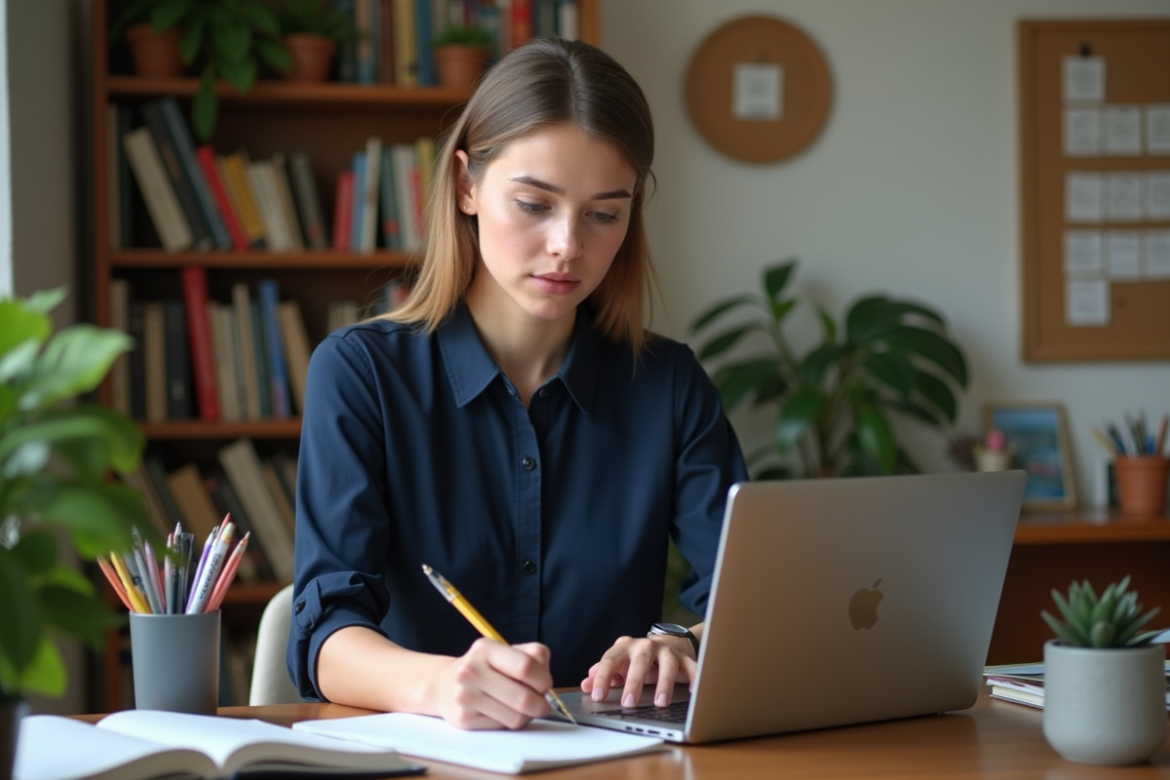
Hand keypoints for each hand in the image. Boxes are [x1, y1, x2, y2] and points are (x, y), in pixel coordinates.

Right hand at [433, 638, 552, 729]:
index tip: (545, 684)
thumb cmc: (485, 667)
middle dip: (541, 704)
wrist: (444, 684)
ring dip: (527, 715)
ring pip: (516, 718)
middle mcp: (471, 671)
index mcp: (486, 649)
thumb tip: (546, 681)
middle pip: (524, 698)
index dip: (543, 679)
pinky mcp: (463, 719)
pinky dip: (510, 722)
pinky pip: (502, 727)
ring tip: (521, 707)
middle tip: (542, 704)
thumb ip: (534, 657)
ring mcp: (465, 696)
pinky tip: (503, 712)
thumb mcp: (507, 651)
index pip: (526, 666)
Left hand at [580, 634, 696, 708]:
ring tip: (660, 702)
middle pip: (639, 662)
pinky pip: (691, 667)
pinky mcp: (684, 658)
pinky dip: (693, 678)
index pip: (610, 660)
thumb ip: (603, 674)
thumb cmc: (638, 658)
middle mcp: (645, 646)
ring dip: (664, 683)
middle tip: (628, 703)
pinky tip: (692, 692)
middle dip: (634, 682)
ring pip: (666, 664)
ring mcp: (666, 651)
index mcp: (625, 646)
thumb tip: (585, 685)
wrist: (668, 643)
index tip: (598, 696)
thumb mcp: (619, 663)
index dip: (603, 678)